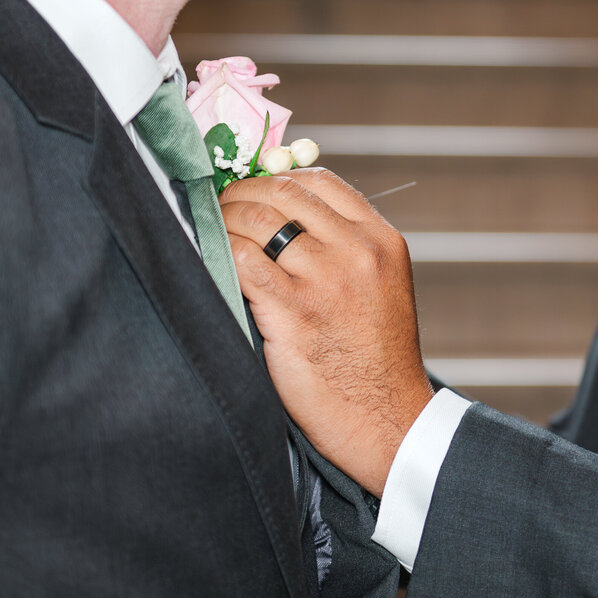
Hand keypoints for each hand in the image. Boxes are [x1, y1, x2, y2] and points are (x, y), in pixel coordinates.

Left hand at [220, 169, 433, 496]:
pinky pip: (243, 261)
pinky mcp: (295, 314)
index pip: (320, 181)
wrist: (387, 420)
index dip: (275, 177)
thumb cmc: (375, 358)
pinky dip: (222, 252)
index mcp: (382, 240)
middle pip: (284, 194)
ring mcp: (327, 281)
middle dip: (241, 193)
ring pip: (259, 222)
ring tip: (210, 231)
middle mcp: (358, 253)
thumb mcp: (381, 287)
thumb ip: (346, 248)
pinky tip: (213, 260)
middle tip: (218, 206)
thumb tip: (283, 215)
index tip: (251, 189)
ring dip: (224, 220)